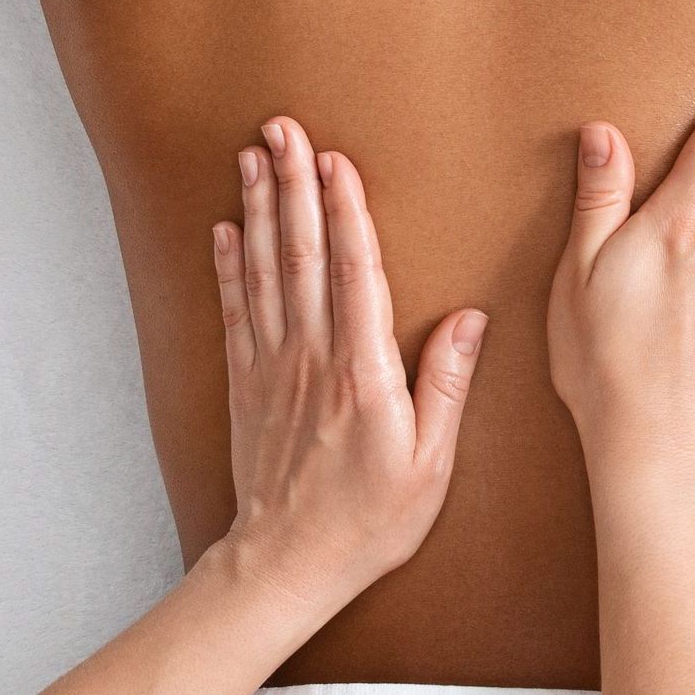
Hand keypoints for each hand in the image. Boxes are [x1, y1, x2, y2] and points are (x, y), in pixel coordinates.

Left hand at [211, 119, 487, 619]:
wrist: (286, 567)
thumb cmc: (368, 523)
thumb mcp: (430, 464)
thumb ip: (446, 385)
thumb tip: (469, 317)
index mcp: (362, 373)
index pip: (354, 272)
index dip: (345, 211)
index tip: (336, 159)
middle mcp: (312, 358)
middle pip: (301, 254)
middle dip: (292, 184)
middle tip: (282, 127)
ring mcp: (272, 368)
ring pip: (264, 271)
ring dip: (258, 208)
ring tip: (252, 155)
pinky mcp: (245, 385)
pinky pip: (235, 312)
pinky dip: (228, 266)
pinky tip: (225, 227)